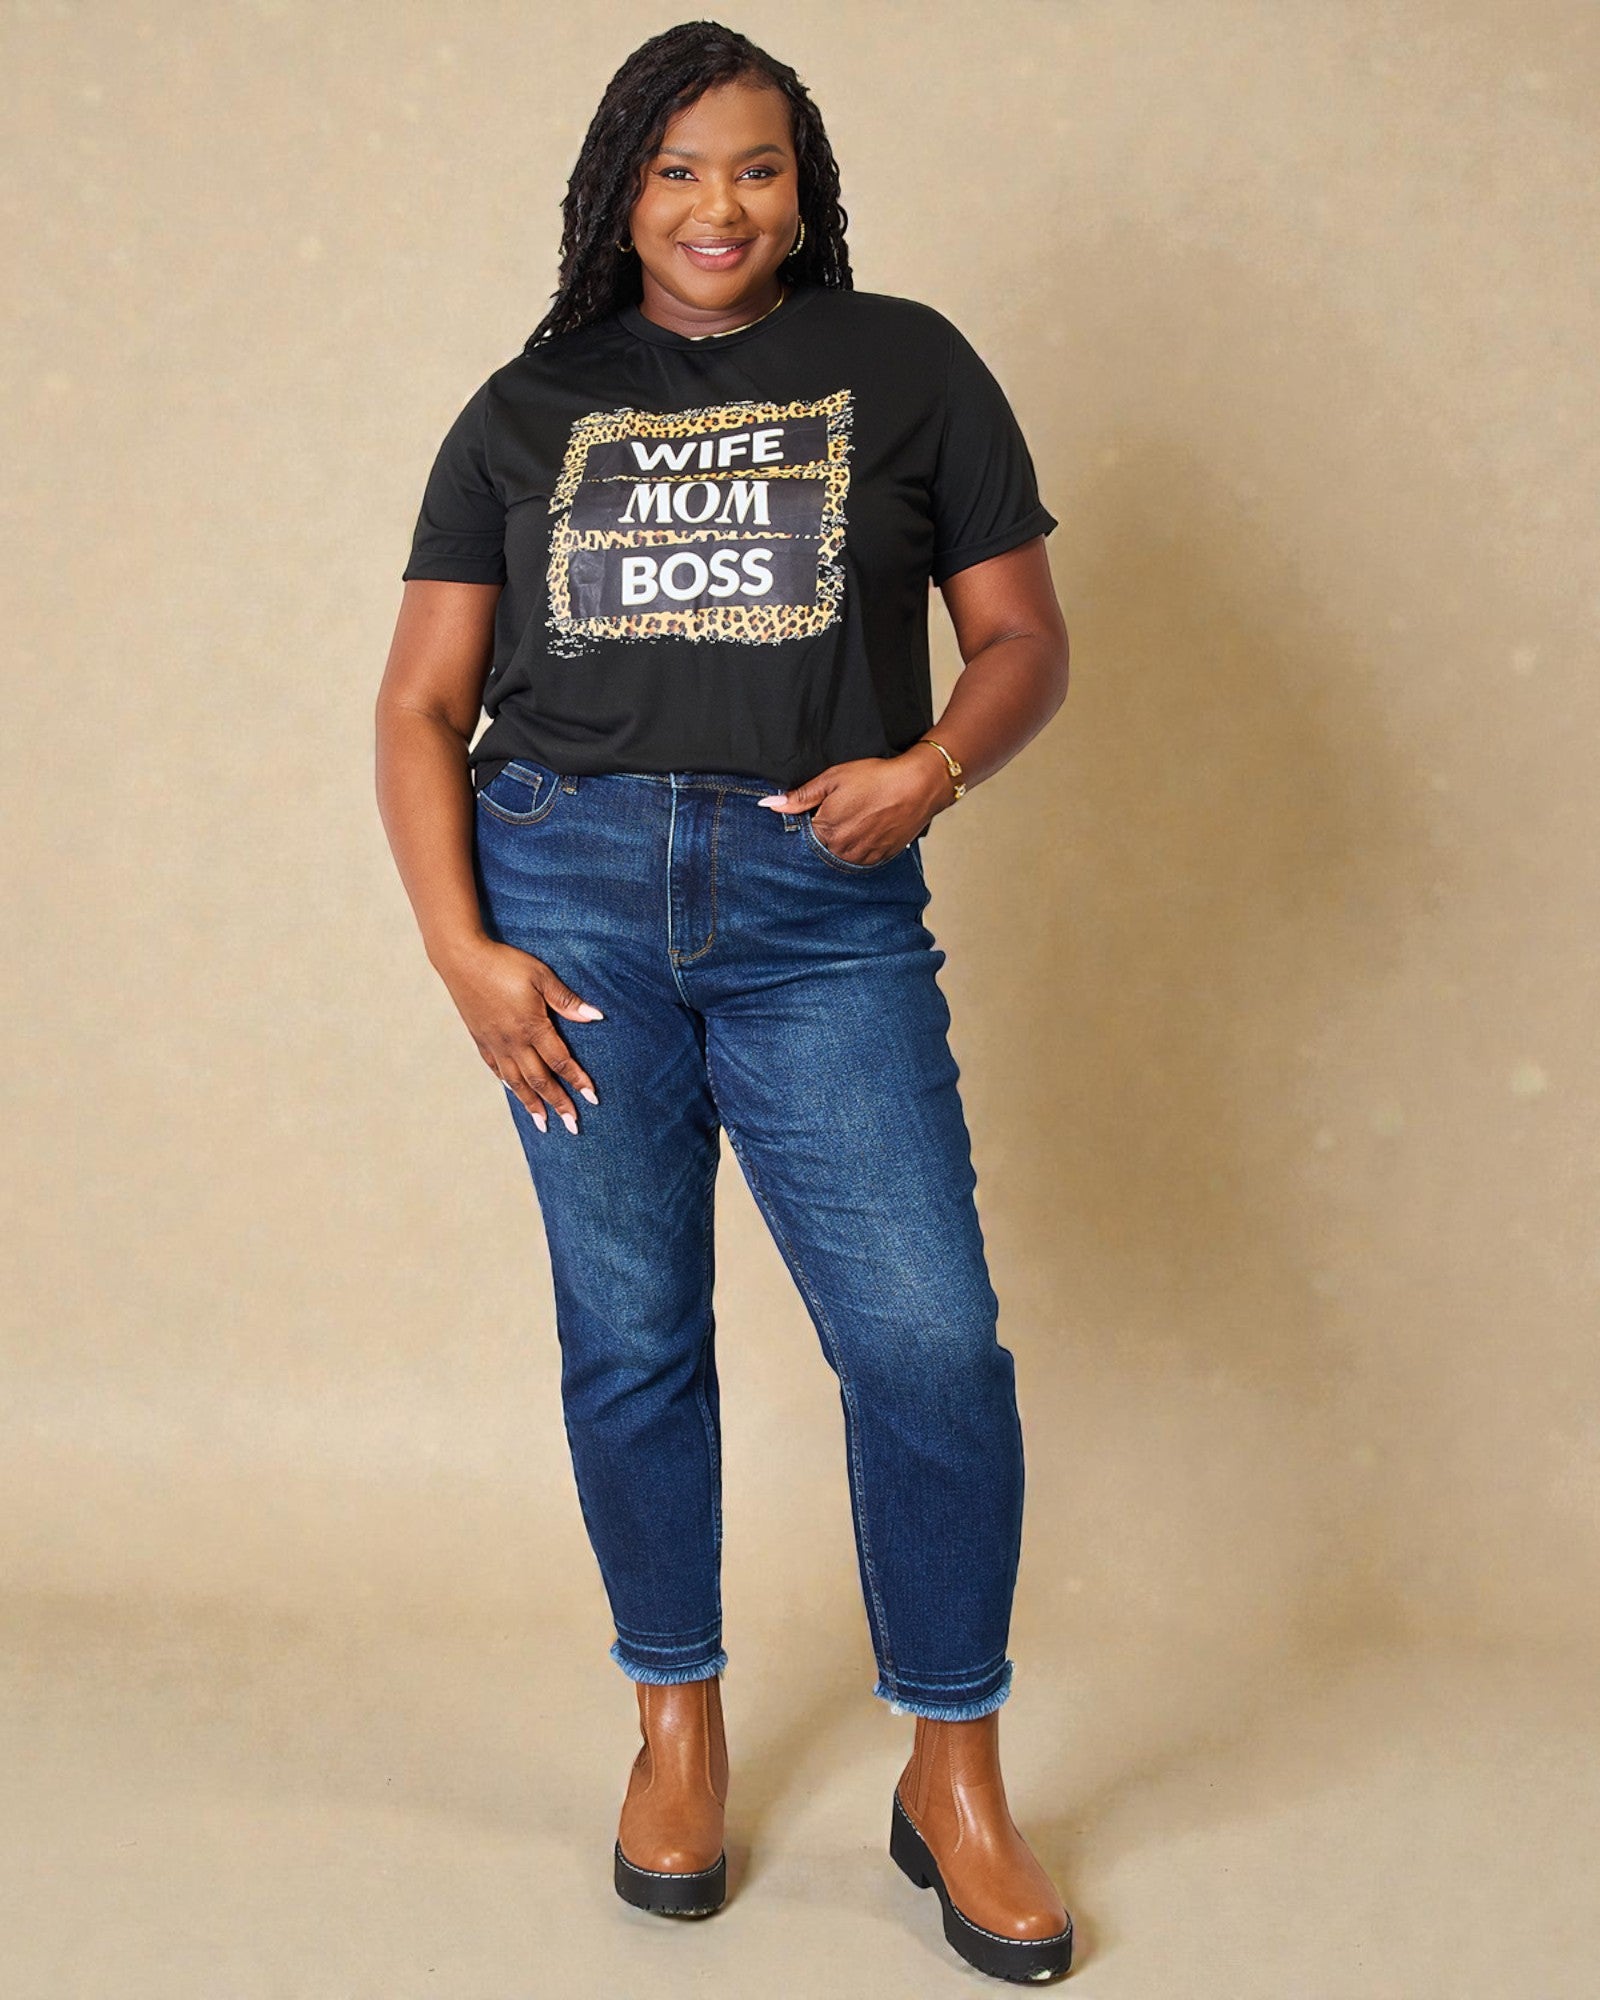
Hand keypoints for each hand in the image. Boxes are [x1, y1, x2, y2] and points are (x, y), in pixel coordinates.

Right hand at [436, 935, 603, 1134]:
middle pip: (540, 1080)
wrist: (461, 959)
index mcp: (532, 1027)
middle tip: (573, 1125)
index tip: (592, 1099)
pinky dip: (508, 1084)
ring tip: (543, 1123)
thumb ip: (566, 1001)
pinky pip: (496, 1069)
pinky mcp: (480, 1038)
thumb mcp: (541, 976)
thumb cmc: (504, 963)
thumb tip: (595, 1017)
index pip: (561, 1062)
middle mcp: (513, 1042)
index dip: (578, 1081)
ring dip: (532, 1103)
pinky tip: (514, 1091)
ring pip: (516, 1081)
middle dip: (558, 1103)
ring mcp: (495, 1043)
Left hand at [758, 750, 952, 865]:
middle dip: (823, 835)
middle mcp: (842, 851)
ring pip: (840, 856)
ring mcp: (862, 857)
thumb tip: (770, 804)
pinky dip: (858, 848)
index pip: (802, 838)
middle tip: (840, 813)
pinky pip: (860, 859)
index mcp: (826, 831)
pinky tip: (866, 829)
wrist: (918, 786)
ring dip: (840, 843)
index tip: (814, 814)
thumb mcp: (833, 779)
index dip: (805, 825)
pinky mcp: (880, 858)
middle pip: (820, 849)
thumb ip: (800, 796)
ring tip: (855, 820)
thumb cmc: (876, 778)